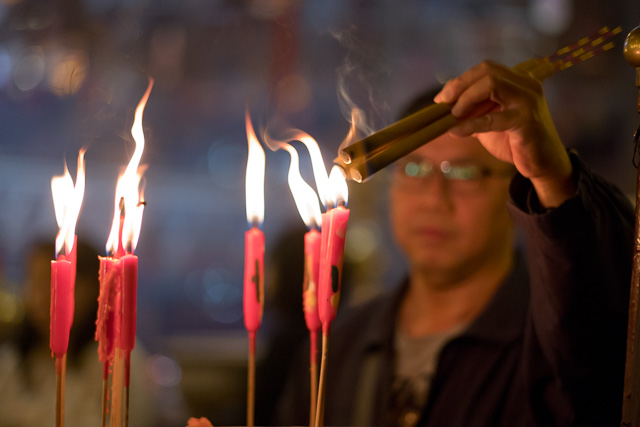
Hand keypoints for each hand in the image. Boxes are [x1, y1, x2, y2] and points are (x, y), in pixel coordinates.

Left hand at [434, 60, 575, 207]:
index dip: (461, 80)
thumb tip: (444, 103)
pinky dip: (470, 124)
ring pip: (491, 84)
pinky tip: (456, 132)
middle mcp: (526, 85)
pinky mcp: (526, 121)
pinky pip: (492, 118)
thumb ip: (472, 109)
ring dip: (466, 99)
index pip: (485, 68)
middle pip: (487, 70)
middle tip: (443, 103)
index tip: (442, 98)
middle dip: (460, 85)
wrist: (541, 164)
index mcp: (518, 81)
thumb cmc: (514, 142)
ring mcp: (528, 100)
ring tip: (453, 115)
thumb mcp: (489, 120)